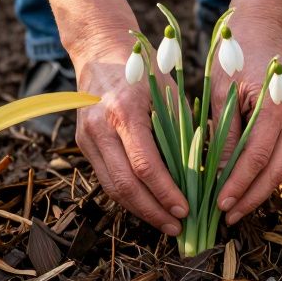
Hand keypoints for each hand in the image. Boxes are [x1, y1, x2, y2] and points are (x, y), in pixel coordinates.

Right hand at [70, 34, 189, 235]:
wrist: (99, 52)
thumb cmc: (144, 69)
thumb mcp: (168, 92)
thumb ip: (180, 130)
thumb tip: (199, 175)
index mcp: (125, 112)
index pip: (145, 166)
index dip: (165, 193)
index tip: (185, 210)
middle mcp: (100, 127)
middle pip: (124, 185)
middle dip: (152, 212)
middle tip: (177, 228)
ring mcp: (87, 137)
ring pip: (111, 188)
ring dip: (139, 210)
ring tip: (165, 223)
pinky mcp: (82, 144)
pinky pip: (106, 178)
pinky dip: (128, 195)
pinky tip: (149, 205)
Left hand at [210, 12, 281, 225]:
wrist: (263, 24)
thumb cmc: (235, 51)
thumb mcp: (221, 91)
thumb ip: (223, 132)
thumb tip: (217, 172)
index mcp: (277, 108)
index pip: (256, 159)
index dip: (238, 186)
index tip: (219, 205)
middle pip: (276, 171)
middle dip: (252, 198)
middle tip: (227, 218)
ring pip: (281, 166)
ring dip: (258, 190)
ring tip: (232, 209)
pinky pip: (279, 154)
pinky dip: (262, 172)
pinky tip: (242, 186)